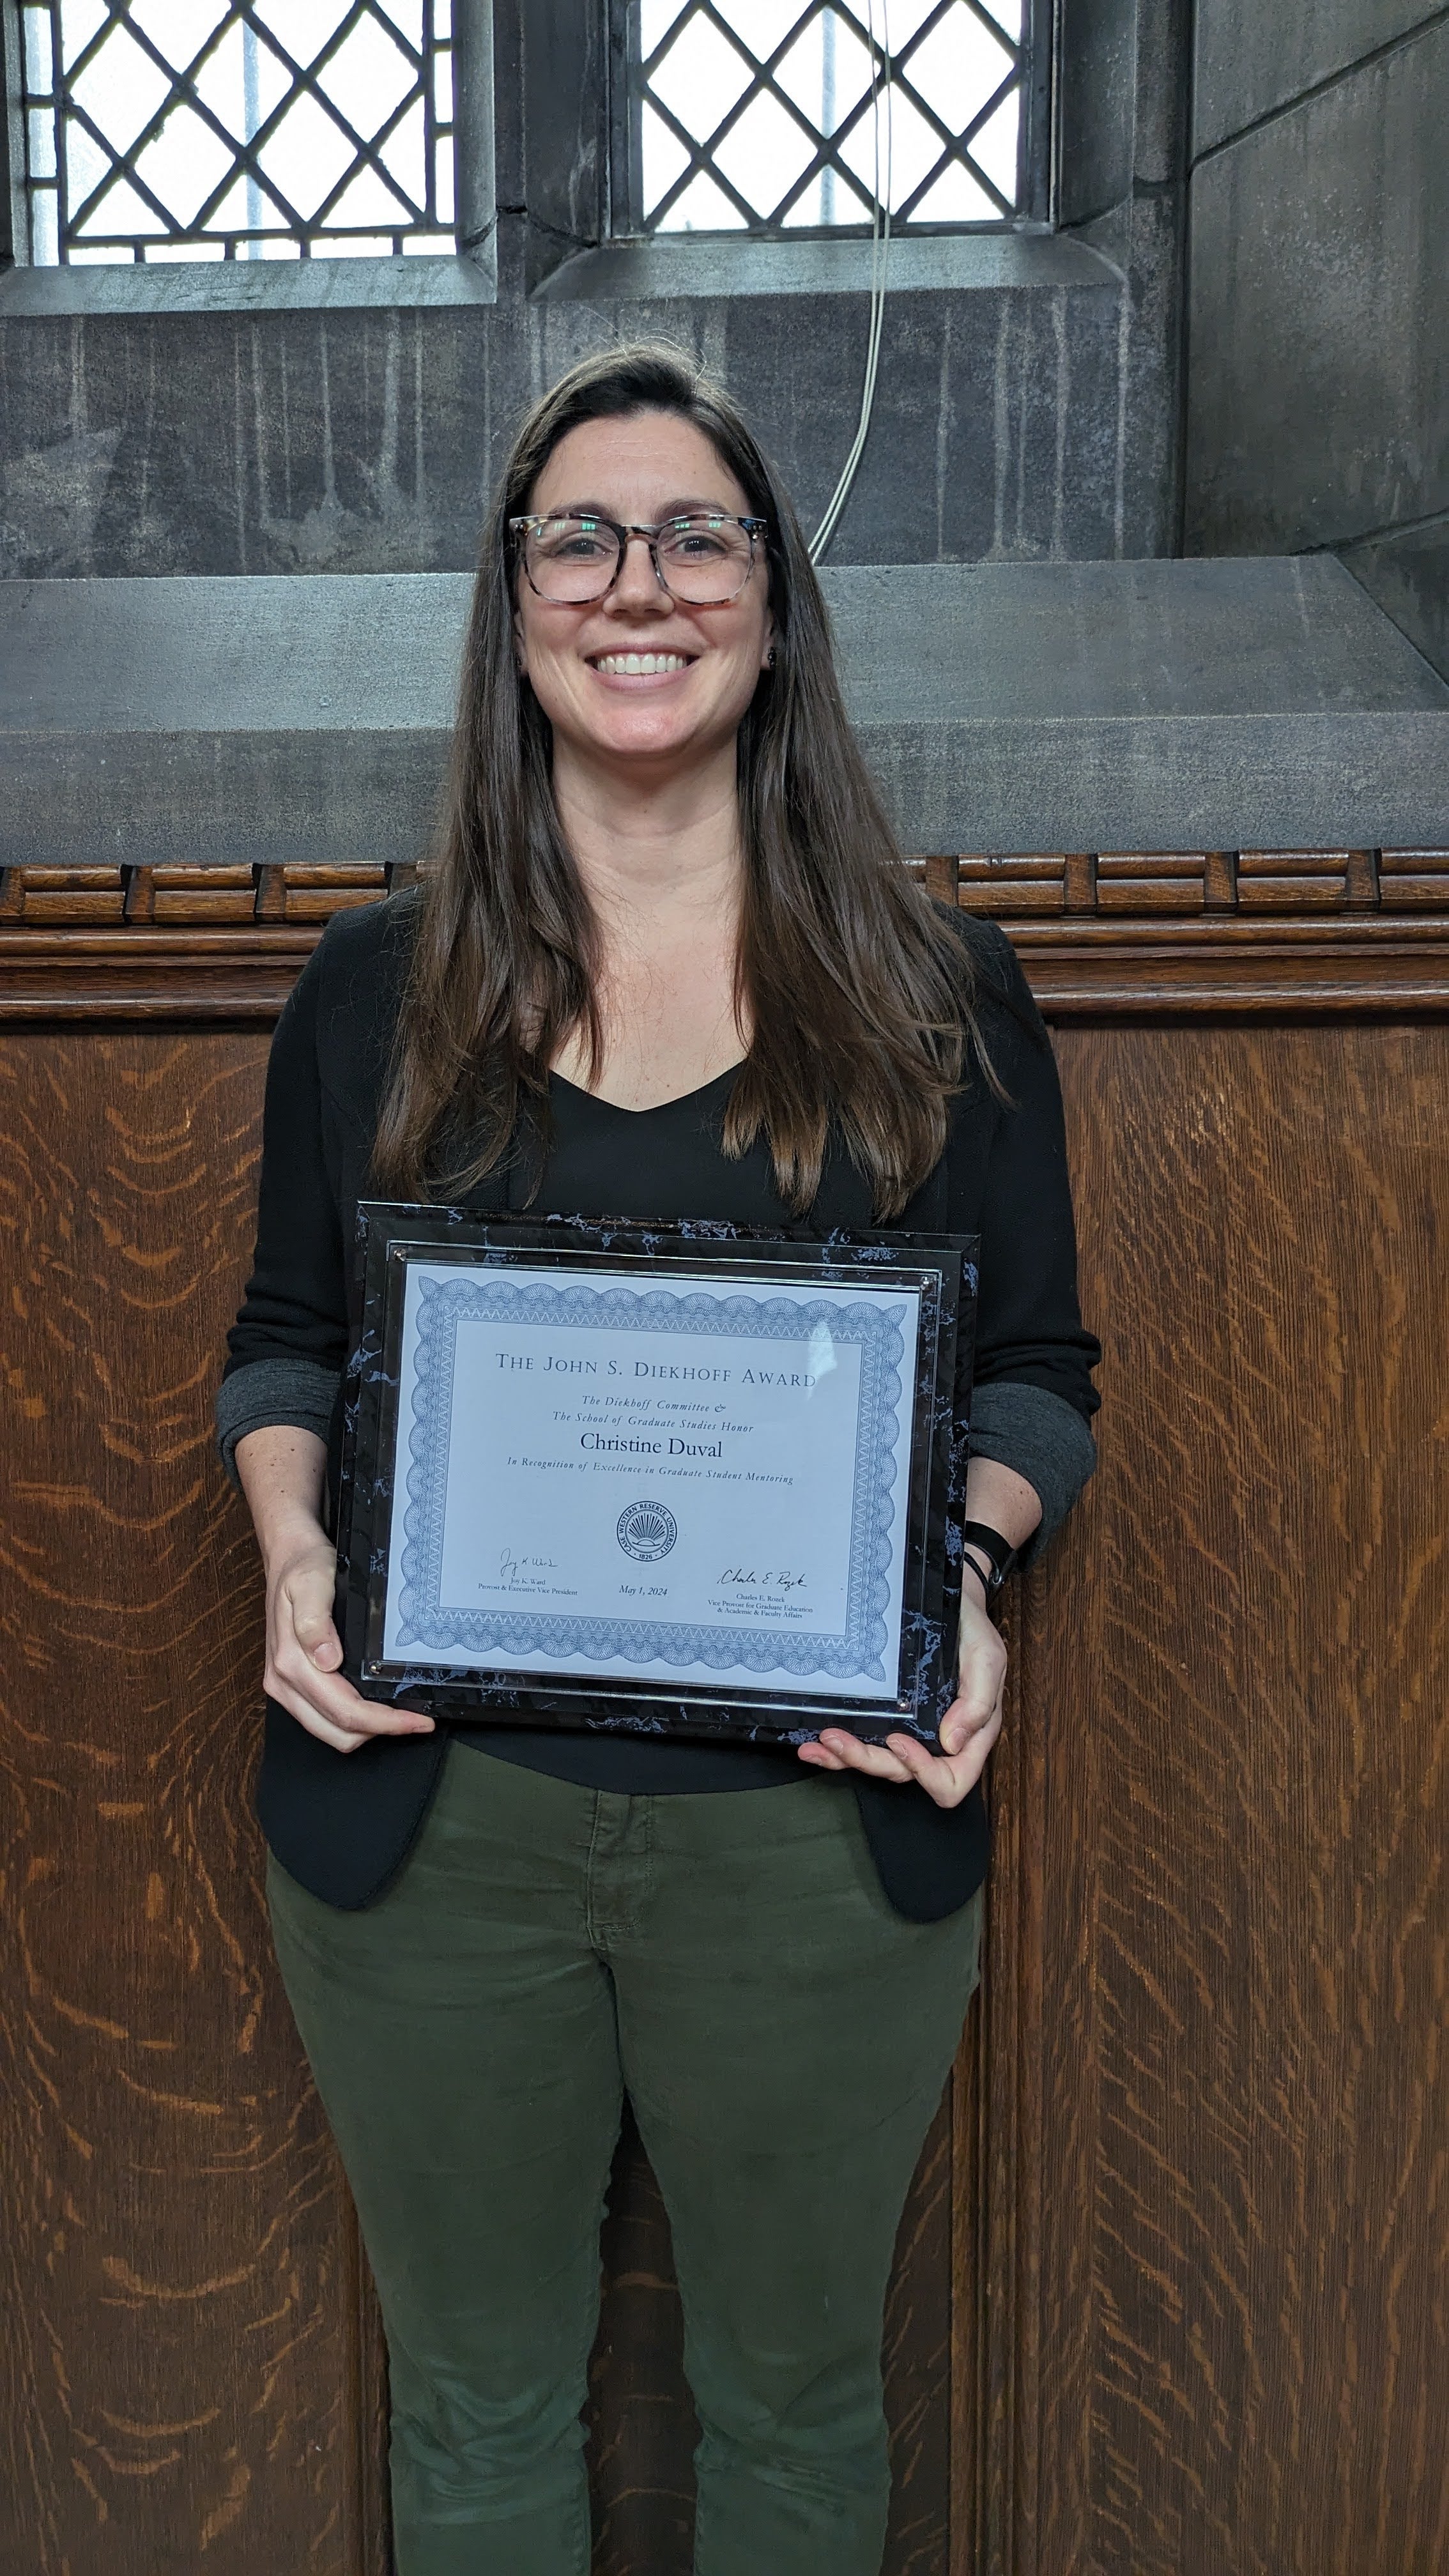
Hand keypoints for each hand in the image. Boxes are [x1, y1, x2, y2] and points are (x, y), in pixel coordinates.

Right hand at [263, 1524, 434, 1755]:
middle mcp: (284, 1681)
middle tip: (417, 1719)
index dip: (383, 1722)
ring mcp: (286, 1687)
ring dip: (366, 1730)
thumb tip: (325, 1659)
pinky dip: (352, 1721)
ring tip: (401, 1714)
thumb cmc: (303, 1567)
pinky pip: (323, 1719)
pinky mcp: (292, 1686)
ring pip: (330, 1732)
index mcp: (290, 1662)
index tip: (418, 1720)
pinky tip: (376, 1705)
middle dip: (379, 1732)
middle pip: (336, 1732)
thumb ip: (314, 1620)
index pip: (342, 1711)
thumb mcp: (311, 1582)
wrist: (287, 1557)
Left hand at [796, 1567, 1005, 1807]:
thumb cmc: (972, 1629)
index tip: (899, 1741)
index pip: (953, 1779)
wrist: (950, 1600)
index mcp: (971, 1734)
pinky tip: (817, 1744)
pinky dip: (839, 1750)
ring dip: (847, 1758)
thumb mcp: (987, 1657)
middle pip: (905, 1773)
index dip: (925, 1772)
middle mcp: (939, 1740)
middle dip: (869, 1760)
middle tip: (837, 1738)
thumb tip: (953, 1743)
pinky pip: (866, 1743)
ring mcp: (912, 1731)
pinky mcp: (889, 1718)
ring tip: (821, 1742)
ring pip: (880, 1763)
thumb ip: (978, 1702)